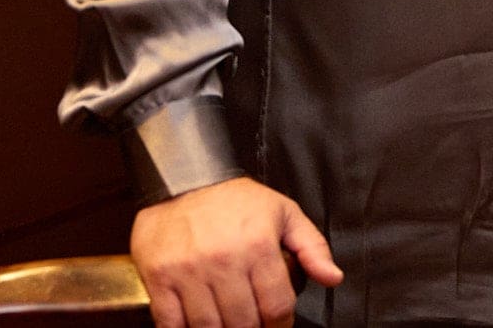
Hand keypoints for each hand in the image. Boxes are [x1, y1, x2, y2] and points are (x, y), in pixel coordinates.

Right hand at [131, 176, 342, 327]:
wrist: (183, 180)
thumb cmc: (235, 200)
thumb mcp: (284, 213)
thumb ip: (312, 247)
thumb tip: (333, 278)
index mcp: (259, 246)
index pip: (277, 306)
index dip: (281, 324)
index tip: (277, 324)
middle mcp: (224, 261)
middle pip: (243, 323)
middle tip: (251, 323)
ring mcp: (189, 272)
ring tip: (227, 322)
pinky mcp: (159, 278)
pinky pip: (172, 324)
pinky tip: (197, 323)